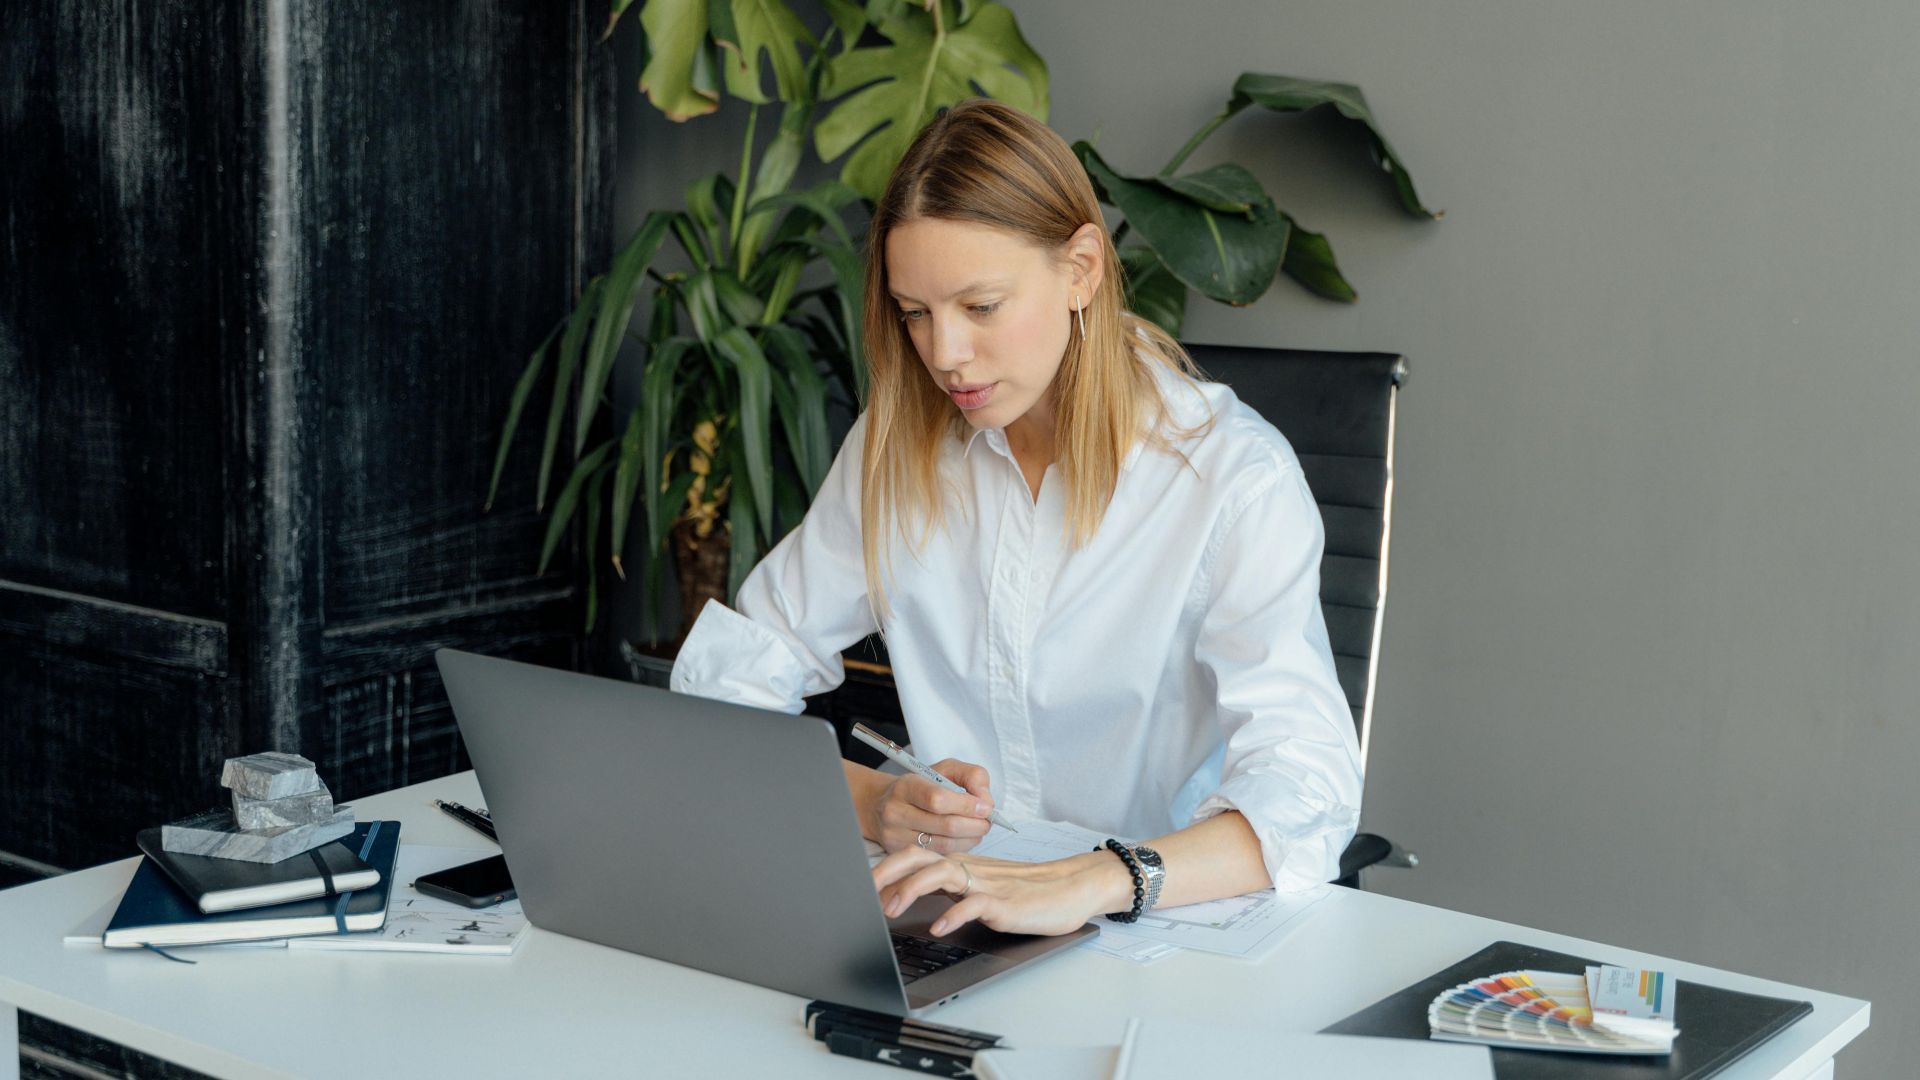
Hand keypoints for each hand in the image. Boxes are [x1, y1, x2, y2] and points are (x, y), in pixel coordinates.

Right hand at [866, 758, 994, 853]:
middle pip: (945, 826)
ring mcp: (895, 836)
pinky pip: (939, 855)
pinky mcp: (900, 853)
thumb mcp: (946, 770)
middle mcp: (896, 812)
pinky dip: (959, 848)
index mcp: (906, 786)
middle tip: (987, 821)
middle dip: (975, 825)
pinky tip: (964, 838)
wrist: (883, 804)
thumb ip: (972, 777)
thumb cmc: (921, 786)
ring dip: (970, 838)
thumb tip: (986, 802)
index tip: (985, 807)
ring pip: (945, 845)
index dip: (967, 806)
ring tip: (978, 829)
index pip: (938, 799)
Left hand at [871, 847, 1129, 937]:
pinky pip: (975, 904)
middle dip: (887, 873)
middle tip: (863, 892)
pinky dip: (954, 914)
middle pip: (920, 858)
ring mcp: (987, 884)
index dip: (886, 867)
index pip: (916, 856)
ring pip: (942, 874)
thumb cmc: (1028, 890)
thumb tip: (914, 897)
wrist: (1072, 887)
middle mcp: (970, 869)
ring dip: (912, 889)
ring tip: (891, 909)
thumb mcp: (983, 887)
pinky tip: (940, 926)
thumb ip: (953, 889)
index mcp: (962, 865)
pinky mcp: (1005, 902)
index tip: (862, 884)